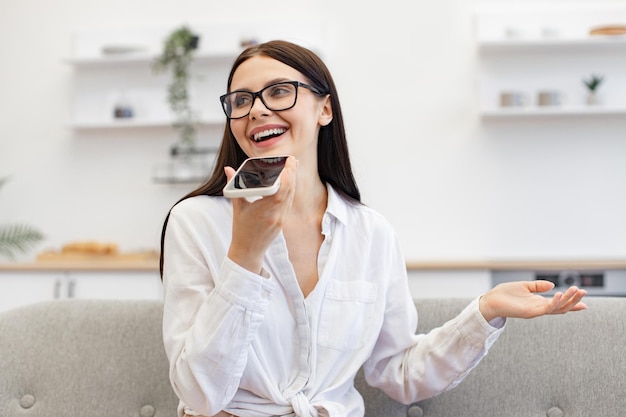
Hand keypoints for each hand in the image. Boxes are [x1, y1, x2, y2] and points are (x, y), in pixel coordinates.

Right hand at [226, 156, 297, 273]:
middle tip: (292, 160)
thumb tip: (228, 169)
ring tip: (294, 166)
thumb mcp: (237, 207)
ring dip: (293, 181)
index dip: (287, 177)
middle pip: (289, 191)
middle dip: (292, 174)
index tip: (288, 163)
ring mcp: (281, 219)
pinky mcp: (283, 221)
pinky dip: (290, 190)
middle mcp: (276, 215)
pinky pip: (289, 202)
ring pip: (291, 196)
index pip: (280, 191)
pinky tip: (291, 181)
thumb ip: (234, 186)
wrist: (248, 251)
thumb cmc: (241, 229)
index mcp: (264, 211)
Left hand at [479, 280, 587, 321]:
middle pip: (562, 307)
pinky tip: (560, 293)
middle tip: (583, 292)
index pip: (559, 304)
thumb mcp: (524, 286)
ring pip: (557, 308)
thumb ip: (538, 286)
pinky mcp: (530, 312)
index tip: (585, 301)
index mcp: (538, 302)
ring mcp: (535, 311)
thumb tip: (552, 285)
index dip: (572, 303)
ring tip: (576, 290)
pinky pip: (546, 308)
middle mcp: (539, 308)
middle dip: (574, 300)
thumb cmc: (504, 294)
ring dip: (568, 300)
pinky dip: (555, 302)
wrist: (490, 300)